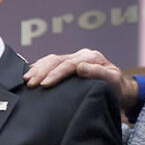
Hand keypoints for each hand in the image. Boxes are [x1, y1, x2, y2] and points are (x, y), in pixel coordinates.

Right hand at [23, 49, 138, 111]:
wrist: (120, 89)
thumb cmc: (116, 88)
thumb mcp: (112, 81)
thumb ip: (98, 73)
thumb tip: (80, 68)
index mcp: (91, 57)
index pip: (69, 64)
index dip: (55, 74)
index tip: (44, 84)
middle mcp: (81, 55)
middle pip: (57, 60)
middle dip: (41, 71)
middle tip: (29, 83)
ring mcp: (73, 58)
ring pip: (51, 59)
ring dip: (37, 69)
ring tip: (25, 79)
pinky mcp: (67, 64)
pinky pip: (50, 62)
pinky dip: (39, 67)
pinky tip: (29, 72)